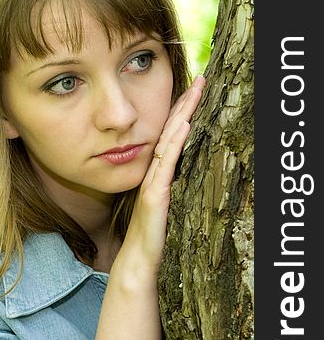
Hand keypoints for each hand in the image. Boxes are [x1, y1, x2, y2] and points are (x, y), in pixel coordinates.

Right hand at [116, 75, 204, 278]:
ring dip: (182, 115)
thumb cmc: (154, 235)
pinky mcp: (155, 195)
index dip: (183, 114)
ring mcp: (153, 182)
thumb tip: (184, 172)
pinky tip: (185, 125)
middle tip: (200, 80)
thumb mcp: (166, 206)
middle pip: (171, 132)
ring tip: (195, 92)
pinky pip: (166, 164)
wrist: (139, 259)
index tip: (194, 92)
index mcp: (159, 174)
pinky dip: (175, 142)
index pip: (172, 137)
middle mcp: (155, 173)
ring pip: (168, 141)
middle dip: (185, 105)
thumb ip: (171, 187)